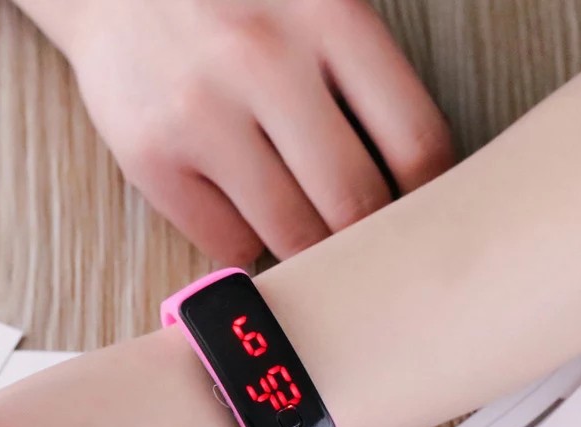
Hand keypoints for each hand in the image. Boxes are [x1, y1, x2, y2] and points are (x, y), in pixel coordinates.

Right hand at [48, 0, 453, 262]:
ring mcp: (201, 116)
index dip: (428, 198)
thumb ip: (362, 76)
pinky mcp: (151, 161)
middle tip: (357, 236)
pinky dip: (246, 245)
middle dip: (363, 236)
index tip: (417, 215)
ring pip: (290, 236)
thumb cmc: (228, 6)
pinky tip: (243, 214)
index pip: (414, 140)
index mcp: (327, 14)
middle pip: (353, 203)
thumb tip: (410, 184)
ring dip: (305, 247)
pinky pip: (228, 246)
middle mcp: (264, 63)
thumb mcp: (312, 4)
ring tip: (300, 225)